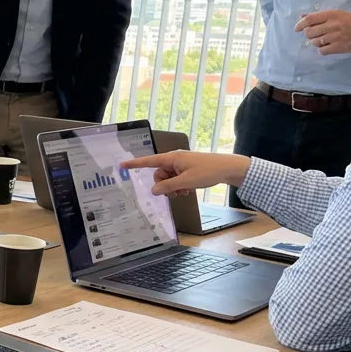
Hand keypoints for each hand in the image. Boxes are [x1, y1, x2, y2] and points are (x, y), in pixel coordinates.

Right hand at [120, 150, 251, 196]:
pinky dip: (180, 186)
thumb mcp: (186, 182)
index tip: (121, 165)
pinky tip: (189, 189)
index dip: (134, 164)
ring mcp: (181, 165)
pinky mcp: (188, 169)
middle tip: (175, 193)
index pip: (148, 161)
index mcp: (172, 158)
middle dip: (164, 186)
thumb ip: (168, 187)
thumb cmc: (208, 171)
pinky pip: (176, 179)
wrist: (228, 168)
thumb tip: (153, 191)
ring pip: (168, 179)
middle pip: (159, 175)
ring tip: (185, 191)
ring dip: (173, 188)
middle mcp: (174, 160)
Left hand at [296, 10, 350, 55]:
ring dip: (316, 41)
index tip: (297, 28)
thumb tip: (302, 16)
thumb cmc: (350, 21)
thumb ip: (318, 16)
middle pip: (309, 32)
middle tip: (316, 34)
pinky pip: (321, 51)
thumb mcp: (336, 14)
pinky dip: (322, 49)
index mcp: (331, 15)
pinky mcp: (338, 47)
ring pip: (314, 42)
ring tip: (324, 39)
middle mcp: (331, 25)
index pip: (310, 19)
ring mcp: (334, 37)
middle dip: (309, 34)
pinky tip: (328, 45)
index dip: (300, 24)